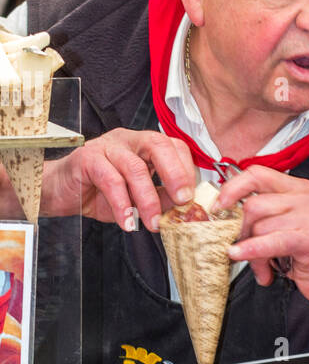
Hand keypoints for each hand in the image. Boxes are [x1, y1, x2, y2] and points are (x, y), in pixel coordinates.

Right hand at [45, 130, 196, 231]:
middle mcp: (128, 140)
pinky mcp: (87, 159)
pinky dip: (122, 204)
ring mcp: (107, 146)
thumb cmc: (100, 193)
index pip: (173, 146)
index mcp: (144, 145)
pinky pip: (110, 180)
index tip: (192, 197)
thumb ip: (161, 197)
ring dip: (147, 199)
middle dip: (175, 173)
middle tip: (183, 201)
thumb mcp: (137, 199)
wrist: (61, 193)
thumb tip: (184, 206)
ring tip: (152, 223)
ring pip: (135, 167)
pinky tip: (127, 222)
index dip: (186, 169)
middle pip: (158, 145)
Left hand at [216, 166, 308, 313]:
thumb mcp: (287, 227)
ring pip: (259, 227)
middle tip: (241, 248)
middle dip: (241, 231)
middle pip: (253, 205)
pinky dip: (250, 249)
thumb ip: (264, 217)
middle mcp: (305, 197)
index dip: (232, 188)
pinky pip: (270, 240)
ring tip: (261, 268)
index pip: (257, 174)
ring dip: (252, 252)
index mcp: (298, 188)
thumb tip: (226, 218)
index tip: (218, 206)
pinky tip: (239, 255)